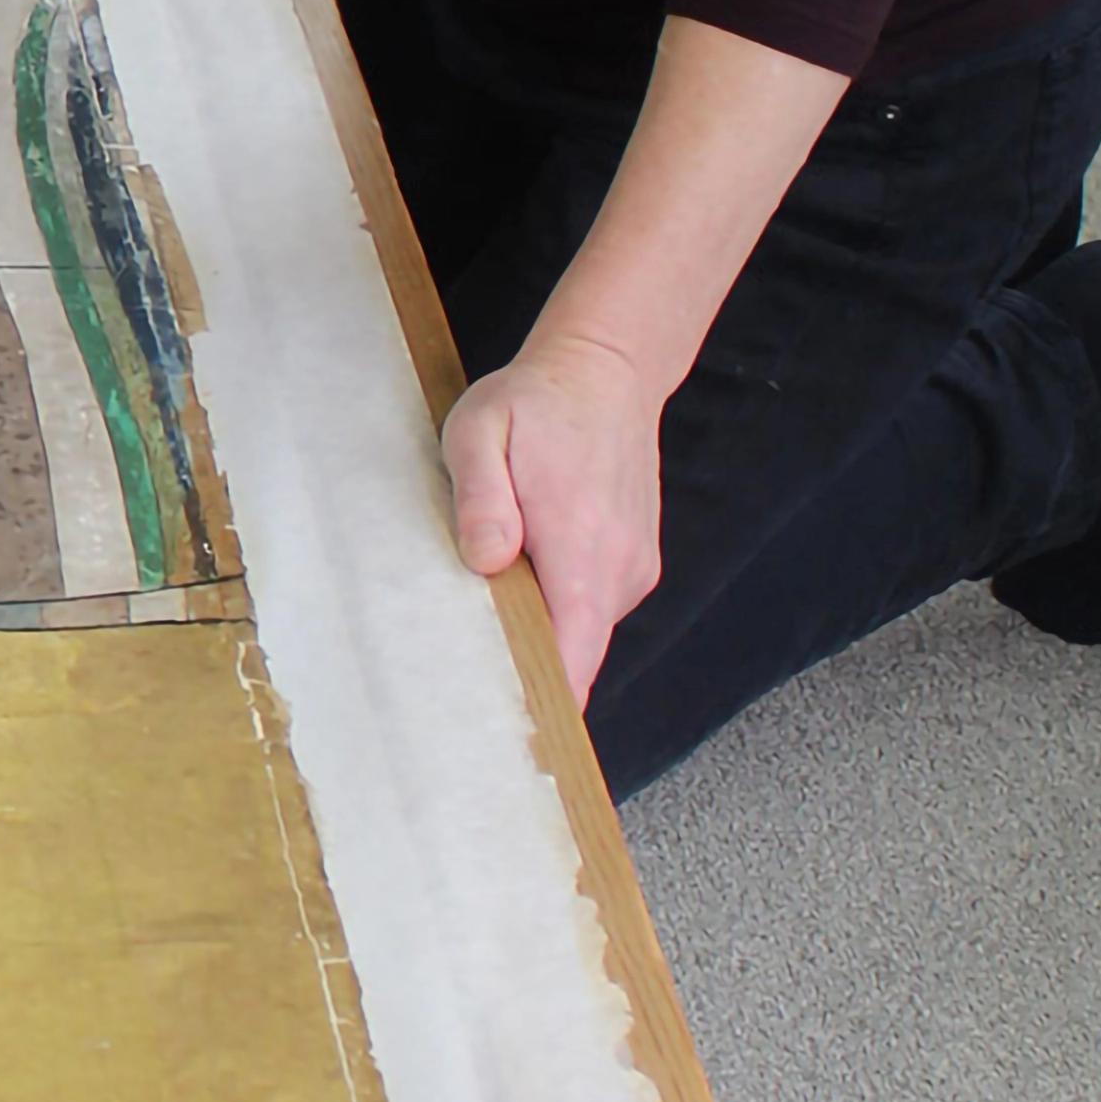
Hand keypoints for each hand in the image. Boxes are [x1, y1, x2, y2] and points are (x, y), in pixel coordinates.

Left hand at [440, 325, 667, 702]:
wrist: (607, 371)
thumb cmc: (535, 403)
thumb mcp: (479, 432)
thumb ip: (479, 499)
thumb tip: (487, 562)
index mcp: (580, 547)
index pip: (574, 656)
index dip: (543, 701)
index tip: (503, 730)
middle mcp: (619, 568)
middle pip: (575, 656)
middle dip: (528, 672)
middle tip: (465, 676)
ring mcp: (634, 568)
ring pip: (582, 633)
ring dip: (541, 629)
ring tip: (491, 599)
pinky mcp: (635, 563)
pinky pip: (592, 609)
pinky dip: (559, 606)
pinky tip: (524, 575)